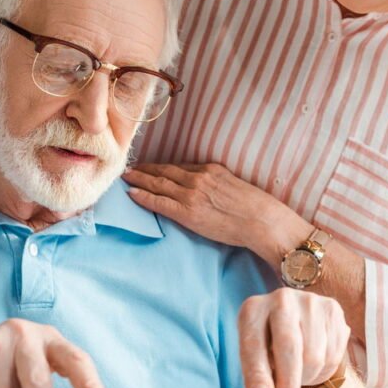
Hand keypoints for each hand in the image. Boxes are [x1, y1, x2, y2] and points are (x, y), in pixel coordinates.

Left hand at [122, 163, 302, 255]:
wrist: (261, 221)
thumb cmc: (256, 209)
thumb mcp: (236, 186)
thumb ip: (219, 184)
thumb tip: (210, 190)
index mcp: (211, 170)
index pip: (180, 167)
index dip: (163, 167)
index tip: (151, 167)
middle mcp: (198, 177)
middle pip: (165, 171)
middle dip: (146, 169)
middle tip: (130, 168)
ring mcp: (191, 194)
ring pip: (158, 183)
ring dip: (139, 179)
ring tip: (126, 177)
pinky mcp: (187, 212)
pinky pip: (159, 201)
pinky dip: (143, 196)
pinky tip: (131, 193)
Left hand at [238, 289, 349, 387]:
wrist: (301, 327)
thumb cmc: (271, 348)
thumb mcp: (257, 359)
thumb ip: (258, 377)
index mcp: (252, 309)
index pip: (253, 344)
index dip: (257, 373)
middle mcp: (280, 299)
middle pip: (288, 345)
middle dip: (288, 381)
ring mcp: (309, 302)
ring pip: (313, 355)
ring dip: (308, 375)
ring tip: (300, 373)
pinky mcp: (332, 310)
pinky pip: (333, 352)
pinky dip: (325, 367)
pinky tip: (317, 359)